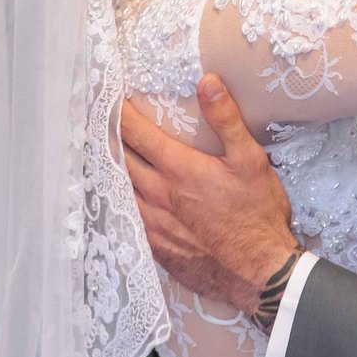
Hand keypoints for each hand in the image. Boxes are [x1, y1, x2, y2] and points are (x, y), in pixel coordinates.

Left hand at [121, 77, 299, 329]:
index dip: (118, 112)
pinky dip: (119, 199)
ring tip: (102, 153)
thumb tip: (207, 81)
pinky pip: (126, 216)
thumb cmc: (258, 214)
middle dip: (107, 136)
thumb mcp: (250, 160)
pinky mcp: (154, 247)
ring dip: (110, 168)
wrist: (258, 274)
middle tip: (98, 120)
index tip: (107, 96)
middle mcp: (156, 195)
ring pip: (118, 188)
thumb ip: (225, 119)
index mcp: (177, 169)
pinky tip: (120, 195)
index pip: (135, 133)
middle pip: (118, 158)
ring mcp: (152, 223)